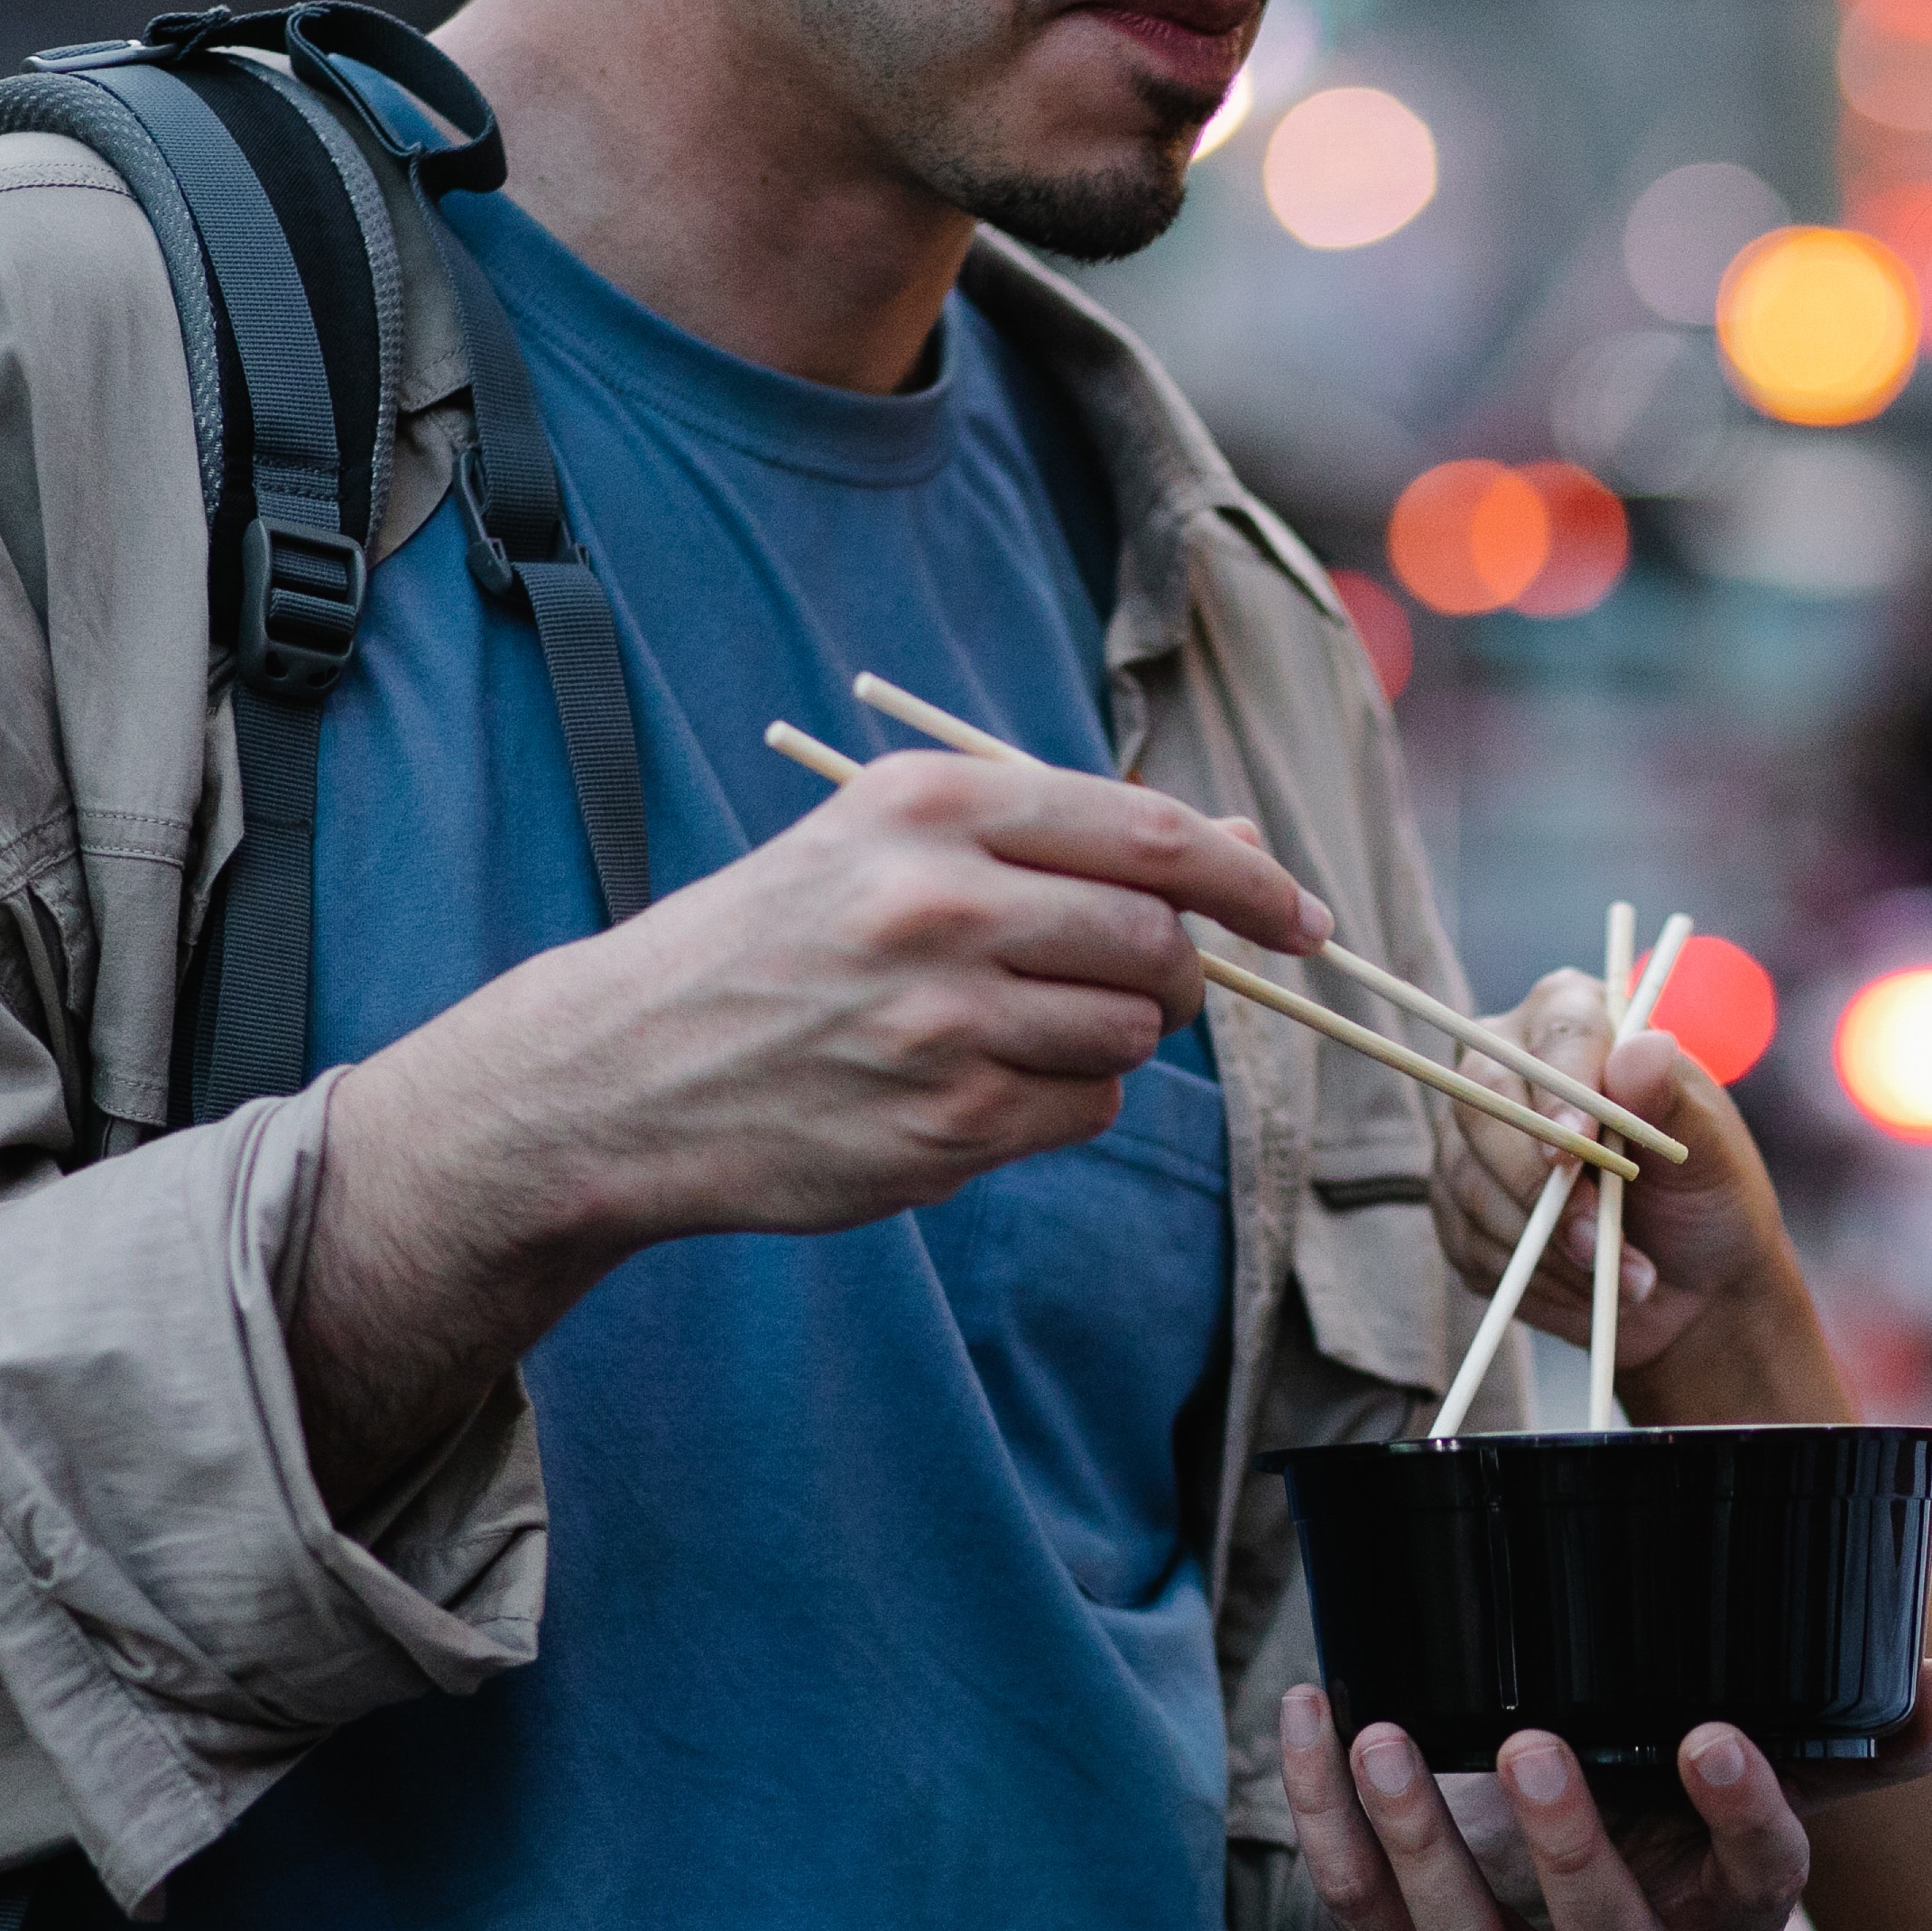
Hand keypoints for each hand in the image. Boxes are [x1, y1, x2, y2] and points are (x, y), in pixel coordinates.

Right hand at [365, 750, 1329, 1252]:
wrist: (627, 1070)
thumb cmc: (783, 944)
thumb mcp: (895, 847)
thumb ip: (1063, 839)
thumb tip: (1238, 843)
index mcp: (928, 807)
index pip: (1150, 834)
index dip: (1249, 880)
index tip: (1304, 916)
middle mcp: (938, 904)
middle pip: (1160, 944)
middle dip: (1176, 974)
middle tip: (1127, 985)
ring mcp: (944, 1022)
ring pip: (1131, 1035)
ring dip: (1106, 1041)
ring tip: (1005, 1031)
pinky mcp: (946, 1124)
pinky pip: (1086, 1113)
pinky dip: (1060, 1105)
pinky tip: (969, 1086)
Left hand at [1274, 1673, 1931, 1930]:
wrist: (1541, 1868)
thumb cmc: (1660, 1797)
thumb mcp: (1743, 1768)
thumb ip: (1840, 1737)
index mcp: (1729, 1912)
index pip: (1764, 1885)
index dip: (1744, 1819)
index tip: (1711, 1734)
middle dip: (1568, 1848)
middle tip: (1533, 1741)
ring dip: (1421, 1847)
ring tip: (1386, 1738)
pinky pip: (1363, 1926)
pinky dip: (1327, 1826)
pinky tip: (1315, 1721)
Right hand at [1434, 972, 1811, 1405]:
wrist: (1688, 1283)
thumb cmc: (1706, 1198)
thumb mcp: (1710, 1152)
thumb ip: (1673, 1101)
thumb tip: (1642, 1047)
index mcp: (1580, 1021)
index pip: (1557, 1035)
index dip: (1560, 1092)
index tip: (1575, 1152)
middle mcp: (1511, 1063)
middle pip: (1482, 1103)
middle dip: (1536, 1186)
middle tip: (1593, 1243)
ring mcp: (1474, 1134)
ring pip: (1470, 1181)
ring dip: (1544, 1247)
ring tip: (1618, 1278)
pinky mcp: (1459, 1201)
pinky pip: (1467, 1238)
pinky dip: (1528, 1276)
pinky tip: (1581, 1286)